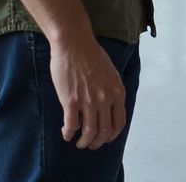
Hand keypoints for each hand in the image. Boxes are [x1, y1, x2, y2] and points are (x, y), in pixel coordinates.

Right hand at [49, 34, 126, 149]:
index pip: (119, 123)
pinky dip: (68, 134)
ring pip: (89, 133)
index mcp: (117, 91)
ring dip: (83, 142)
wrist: (74, 42)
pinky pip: (71, 126)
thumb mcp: (111, 72)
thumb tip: (110, 107)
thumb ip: (111, 90)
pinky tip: (66, 133)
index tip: (104, 138)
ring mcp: (88, 101)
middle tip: (90, 144)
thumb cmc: (91, 54)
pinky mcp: (71, 101)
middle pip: (104, 132)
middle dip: (97, 142)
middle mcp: (105, 98)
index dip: (112, 135)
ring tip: (79, 142)